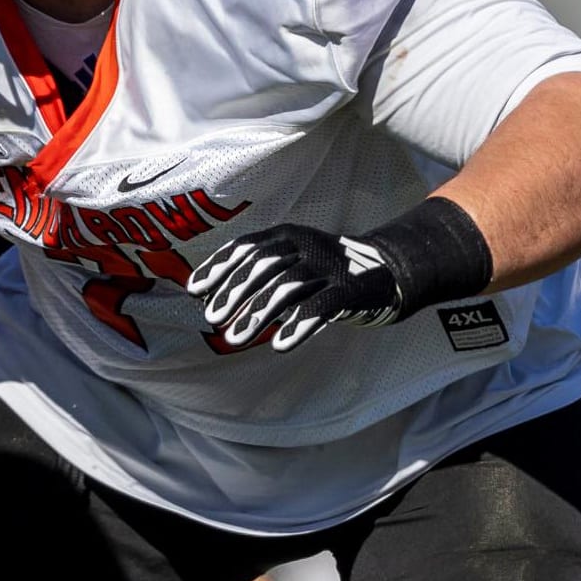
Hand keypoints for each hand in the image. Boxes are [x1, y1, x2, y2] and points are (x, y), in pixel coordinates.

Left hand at [187, 223, 401, 351]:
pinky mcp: (350, 289)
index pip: (246, 246)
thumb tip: (213, 300)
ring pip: (287, 287)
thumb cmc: (324, 272)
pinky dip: (298, 325)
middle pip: (263, 265)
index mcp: (287, 235)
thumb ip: (259, 275)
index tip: (195, 290)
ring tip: (235, 338)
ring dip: (257, 314)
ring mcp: (329, 266)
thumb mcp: (292, 262)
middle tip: (212, 318)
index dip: (219, 267)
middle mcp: (306, 245)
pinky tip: (279, 344)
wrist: (386, 270)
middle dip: (233, 292)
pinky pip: (320, 308)